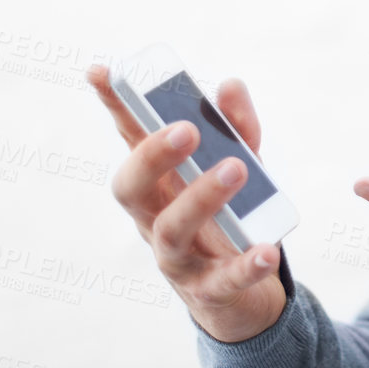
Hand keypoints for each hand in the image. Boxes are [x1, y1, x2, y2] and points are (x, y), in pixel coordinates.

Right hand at [87, 64, 286, 342]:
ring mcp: (176, 257)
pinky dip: (245, 264)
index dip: (114, 106)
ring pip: (172, 229)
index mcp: (156, 183)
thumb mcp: (240, 165)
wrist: (240, 297)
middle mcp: (153, 218)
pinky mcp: (209, 290)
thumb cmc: (229, 218)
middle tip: (186, 129)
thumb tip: (229, 85)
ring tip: (235, 168)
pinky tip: (266, 250)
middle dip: (152, 156)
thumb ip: (237, 127)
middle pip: (131, 188)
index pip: (129, 139)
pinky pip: (223, 279)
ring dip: (202, 196)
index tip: (101, 70)